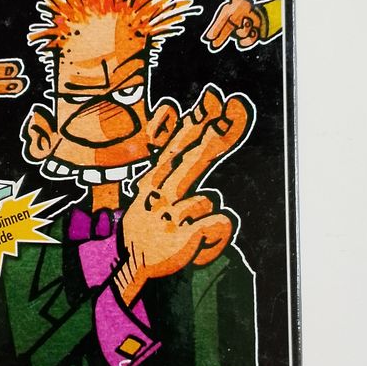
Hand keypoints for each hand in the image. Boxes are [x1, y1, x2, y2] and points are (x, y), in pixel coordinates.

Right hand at [116, 85, 249, 305]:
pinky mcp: (182, 236)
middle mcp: (158, 195)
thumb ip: (167, 161)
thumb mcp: (149, 193)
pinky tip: (198, 246)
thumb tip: (175, 118)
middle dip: (213, 134)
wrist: (132, 267)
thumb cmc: (149, 227)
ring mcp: (168, 216)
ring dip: (203, 220)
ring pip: (207, 203)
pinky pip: (219, 225)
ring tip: (185, 233)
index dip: (198, 122)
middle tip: (234, 106)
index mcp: (153, 182)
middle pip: (191, 160)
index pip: (176, 145)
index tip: (216, 98)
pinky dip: (215, 239)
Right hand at [202, 0, 262, 51]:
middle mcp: (231, 26)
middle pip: (225, 33)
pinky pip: (246, 41)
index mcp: (226, 16)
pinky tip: (254, 32)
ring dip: (245, 29)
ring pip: (240, 34)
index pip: (220, 22)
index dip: (215, 29)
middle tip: (213, 45)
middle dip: (220, 38)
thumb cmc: (246, 8)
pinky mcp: (246, 40)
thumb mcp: (239, 0)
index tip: (209, 37)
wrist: (260, 16)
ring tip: (249, 22)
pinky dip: (251, 38)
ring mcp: (238, 33)